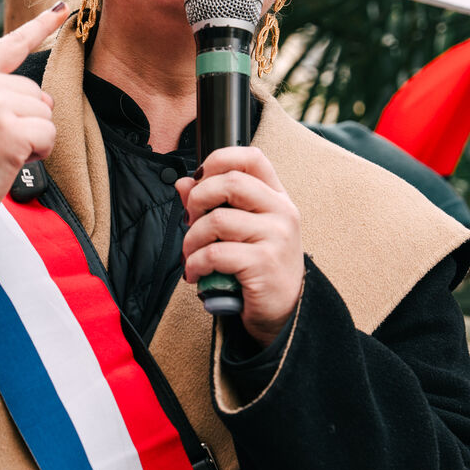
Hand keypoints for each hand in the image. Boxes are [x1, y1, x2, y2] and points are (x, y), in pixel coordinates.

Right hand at [0, 3, 66, 256]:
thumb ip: (2, 92)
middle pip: (38, 92)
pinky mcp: (9, 129)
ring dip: (34, 137)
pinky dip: (39, 151)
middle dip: (28, 120)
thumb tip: (44, 96)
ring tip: (1, 150)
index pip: (12, 44)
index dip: (41, 26)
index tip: (63, 8)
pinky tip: (12, 160)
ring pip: (46, 113)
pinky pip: (49, 134)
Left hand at [177, 148, 304, 345]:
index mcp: (277, 198)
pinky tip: (196, 272)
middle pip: (231, 182)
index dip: (219, 160)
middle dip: (198, 200)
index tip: (199, 178)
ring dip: (192, 239)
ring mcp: (276, 237)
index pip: (251, 158)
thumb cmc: (261, 269)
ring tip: (191, 255)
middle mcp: (281, 212)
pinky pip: (215, 253)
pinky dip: (196, 263)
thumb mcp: (242, 231)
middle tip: (190, 220)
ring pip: (217, 220)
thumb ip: (213, 204)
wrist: (286, 312)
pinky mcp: (264, 263)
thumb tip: (183, 183)